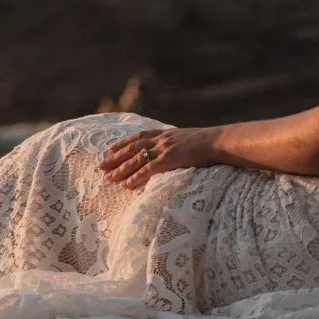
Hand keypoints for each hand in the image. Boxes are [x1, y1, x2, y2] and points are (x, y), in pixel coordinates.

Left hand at [100, 127, 219, 190]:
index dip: (124, 143)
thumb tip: (177, 150)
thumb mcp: (190, 139)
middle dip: (115, 157)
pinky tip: (126, 185)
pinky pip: (148, 169)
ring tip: (108, 177)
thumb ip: (179, 144)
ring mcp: (165, 149)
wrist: (218, 141)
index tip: (111, 149)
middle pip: (132, 148)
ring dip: (121, 169)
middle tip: (100, 166)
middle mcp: (162, 140)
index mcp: (166, 134)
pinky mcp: (169, 159)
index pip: (139, 137)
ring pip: (137, 159)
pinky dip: (136, 177)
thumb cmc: (209, 143)